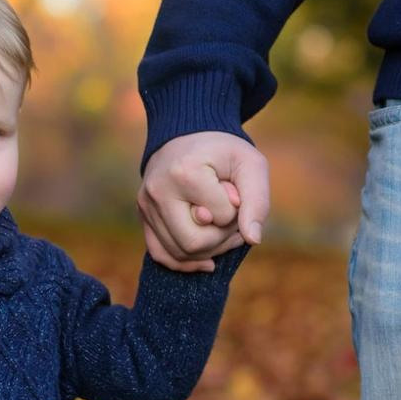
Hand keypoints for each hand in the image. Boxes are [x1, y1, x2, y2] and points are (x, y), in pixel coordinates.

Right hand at [138, 130, 267, 272]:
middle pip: (194, 243)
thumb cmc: (223, 151)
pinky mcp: (143, 216)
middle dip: (221, 238)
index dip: (236, 210)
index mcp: (184, 173)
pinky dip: (185, 262)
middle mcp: (157, 191)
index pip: (220, 217)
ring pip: (179, 253)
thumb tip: (252, 240)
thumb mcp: (250, 165)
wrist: (188, 136)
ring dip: (209, 249)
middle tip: (230, 218)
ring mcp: (146, 205)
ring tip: (220, 227)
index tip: (234, 191)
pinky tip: (206, 260)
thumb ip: (257, 201)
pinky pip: (160, 255)